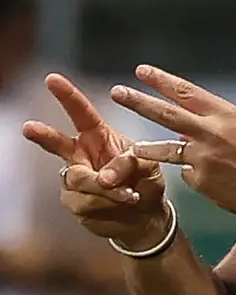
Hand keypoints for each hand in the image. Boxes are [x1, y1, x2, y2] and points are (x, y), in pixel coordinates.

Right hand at [22, 73, 168, 243]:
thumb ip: (127, 163)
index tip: (52, 78)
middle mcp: (81, 154)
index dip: (67, 95)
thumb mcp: (147, 165)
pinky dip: (108, 203)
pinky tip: (124, 203)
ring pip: (79, 179)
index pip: (81, 112)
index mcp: (98, 136)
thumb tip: (104, 177)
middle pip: (58, 144)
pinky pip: (86, 201)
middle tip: (29, 127)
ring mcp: (75, 178)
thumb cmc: (145, 181)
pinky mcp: (75, 202)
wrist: (146, 215)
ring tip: (130, 194)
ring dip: (106, 188)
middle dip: (44, 135)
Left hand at [109, 65, 235, 218]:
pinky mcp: (200, 180)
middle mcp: (212, 132)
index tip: (142, 71)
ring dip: (148, 148)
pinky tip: (215, 181)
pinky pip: (188, 175)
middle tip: (119, 92)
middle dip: (139, 101)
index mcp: (226, 114)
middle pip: (167, 114)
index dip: (162, 81)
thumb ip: (216, 123)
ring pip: (166, 150)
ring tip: (135, 148)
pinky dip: (196, 175)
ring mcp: (203, 157)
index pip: (186, 92)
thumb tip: (187, 127)